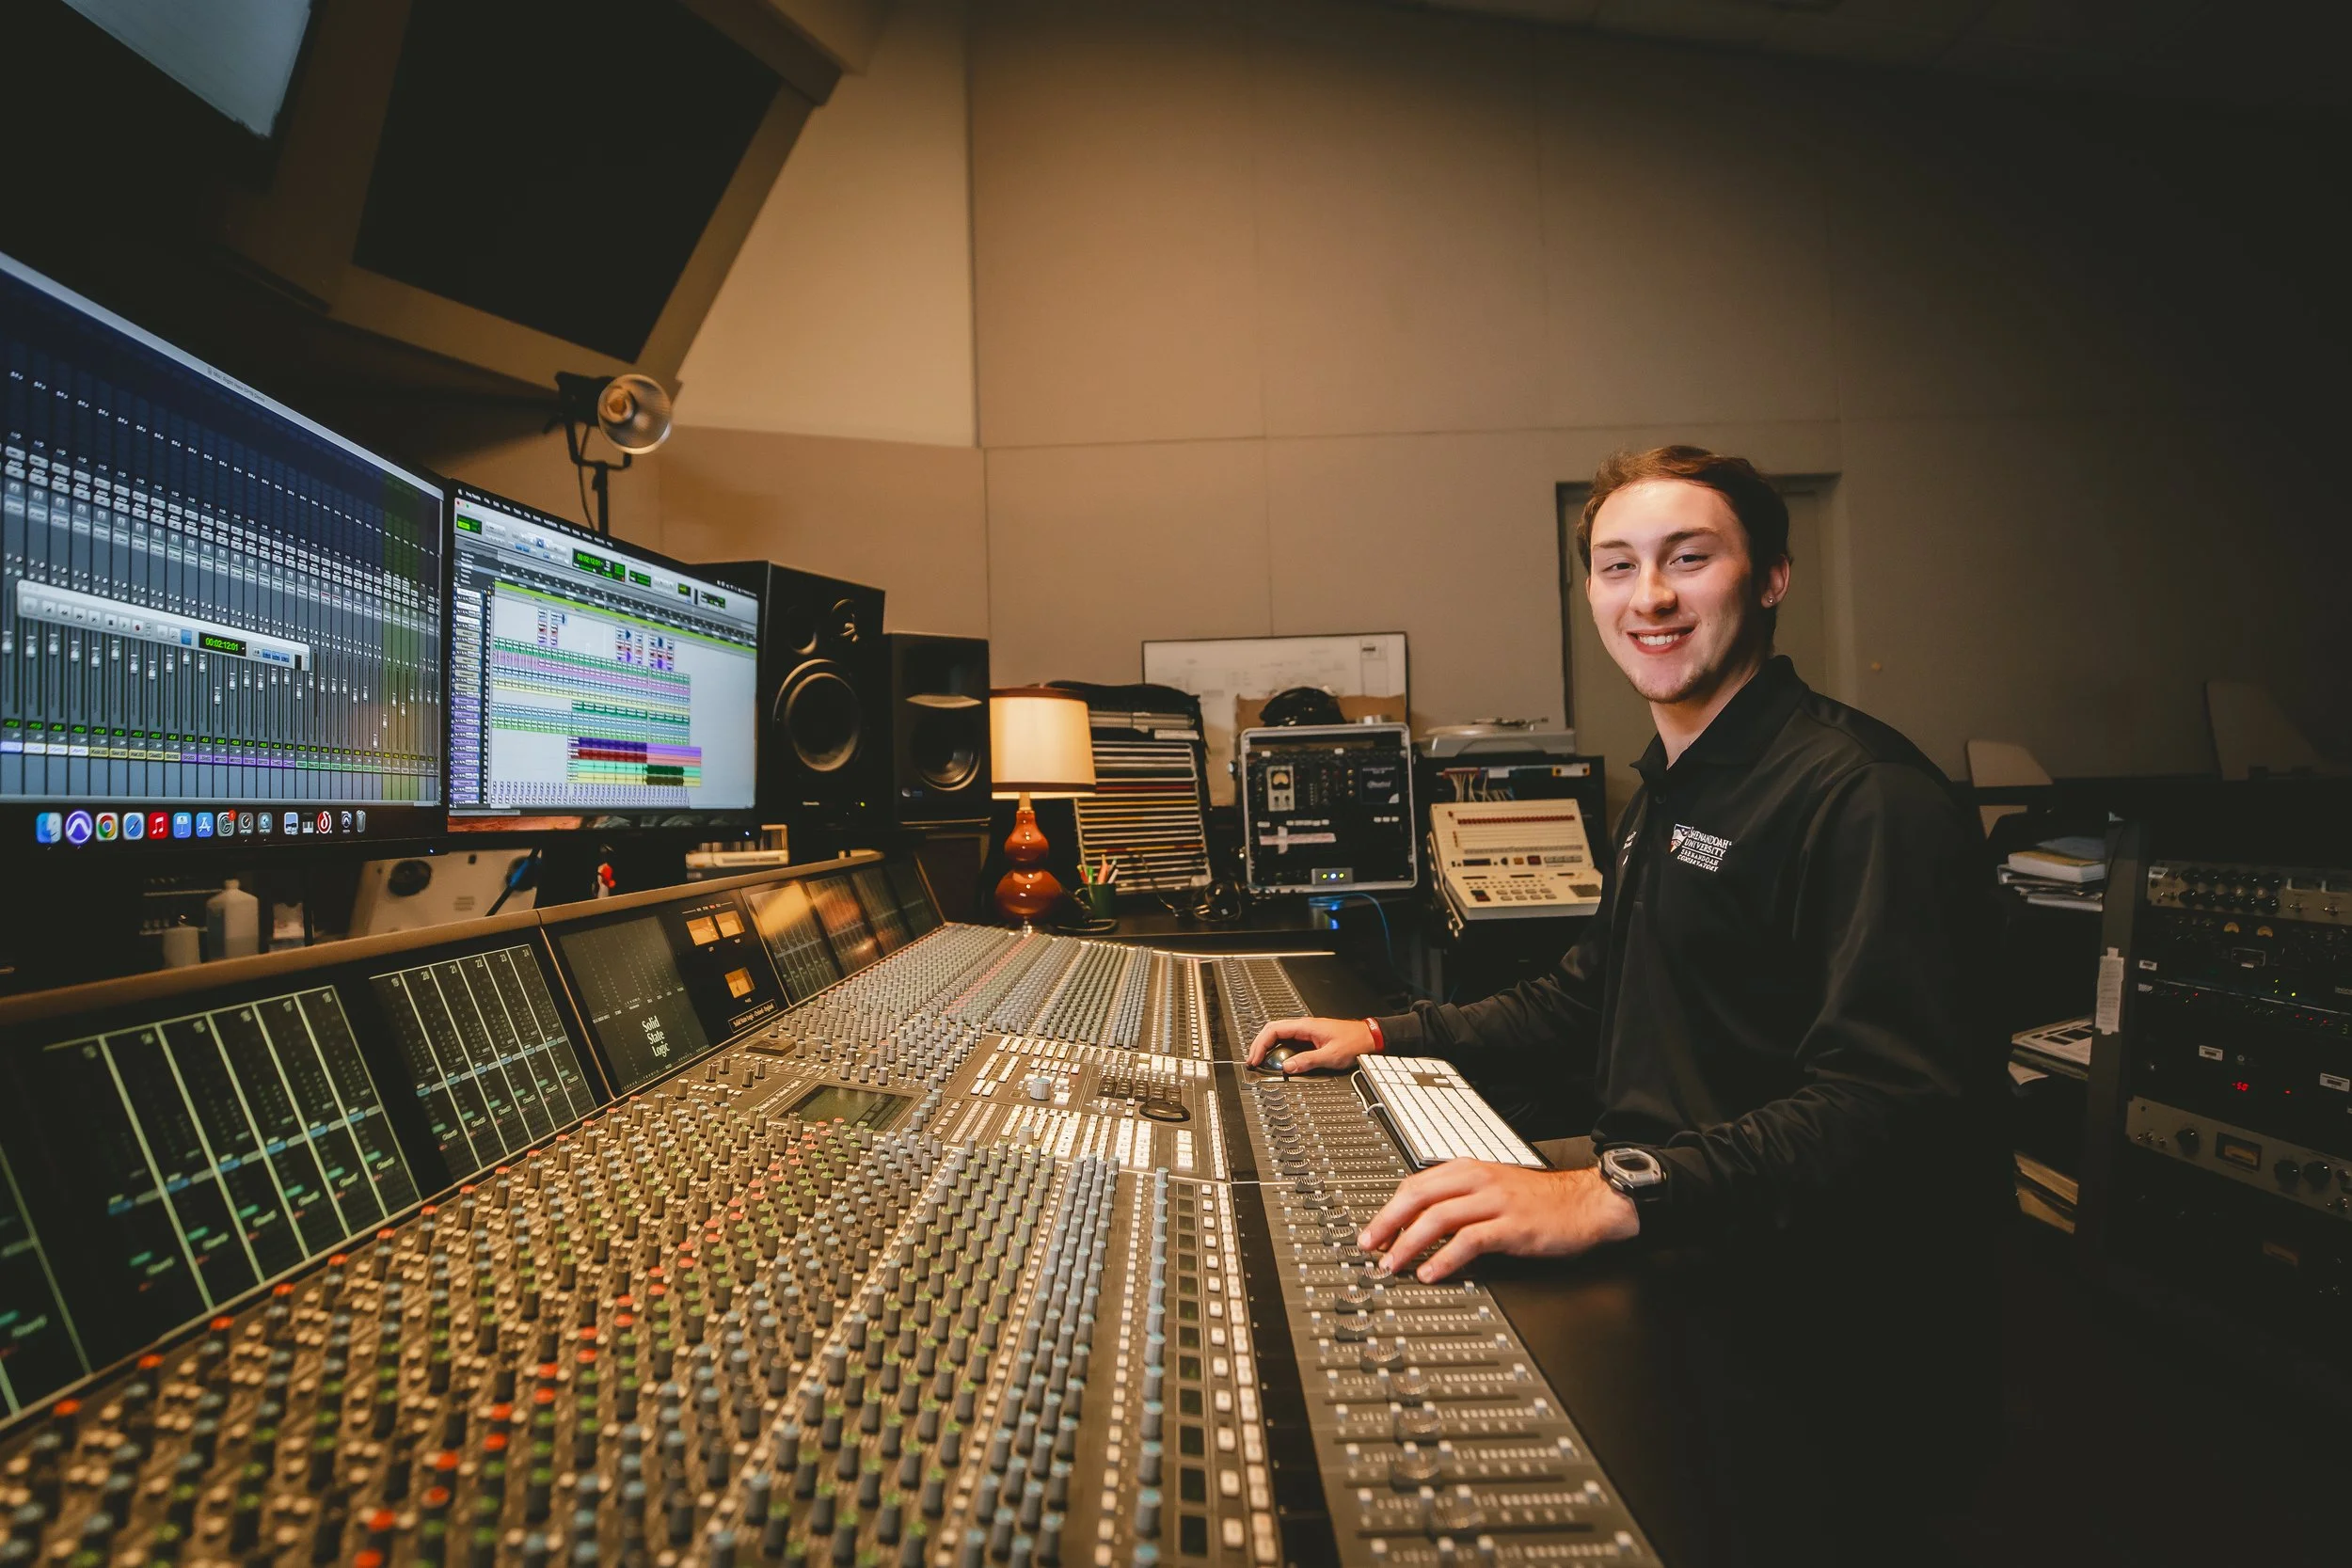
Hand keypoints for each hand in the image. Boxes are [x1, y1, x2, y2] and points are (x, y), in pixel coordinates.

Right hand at [1245, 1015, 1378, 1072]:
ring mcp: (1306, 1032)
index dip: (1260, 1044)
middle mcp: (1304, 1027)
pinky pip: (1288, 1042)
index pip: (1273, 1030)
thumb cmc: (1355, 1042)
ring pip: (1279, 1036)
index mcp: (1306, 1026)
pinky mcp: (1310, 1039)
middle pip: (1272, 1031)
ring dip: (1267, 1048)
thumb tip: (1287, 1067)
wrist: (1370, 1038)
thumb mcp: (1330, 1055)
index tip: (1255, 1059)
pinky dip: (1278, 1050)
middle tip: (1253, 1061)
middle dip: (1259, 1045)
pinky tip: (1276, 1060)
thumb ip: (1307, 1061)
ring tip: (1261, 1062)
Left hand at [1358, 1162, 1639, 1281]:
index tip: (1373, 1233)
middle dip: (1388, 1223)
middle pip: (1418, 1197)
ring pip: (1438, 1218)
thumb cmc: (1540, 1201)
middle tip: (1370, 1249)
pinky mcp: (1512, 1226)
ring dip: (1410, 1244)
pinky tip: (1432, 1273)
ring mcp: (1495, 1202)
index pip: (1415, 1184)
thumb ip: (1459, 1198)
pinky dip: (1446, 1258)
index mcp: (1468, 1170)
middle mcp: (1478, 1181)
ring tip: (1393, 1266)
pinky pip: (1470, 1240)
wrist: (1586, 1203)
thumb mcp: (1493, 1189)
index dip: (1388, 1209)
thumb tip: (1420, 1222)